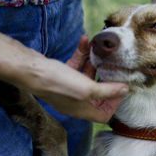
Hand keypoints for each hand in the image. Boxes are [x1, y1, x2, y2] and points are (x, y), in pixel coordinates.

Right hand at [0, 24, 127, 122]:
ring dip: (94, 63)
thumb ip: (108, 91)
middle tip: (114, 66)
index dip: (115, 103)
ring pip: (87, 77)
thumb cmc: (58, 83)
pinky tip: (84, 41)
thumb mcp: (88, 88)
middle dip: (106, 79)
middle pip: (98, 95)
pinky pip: (75, 65)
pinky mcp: (60, 74)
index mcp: (82, 110)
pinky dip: (81, 55)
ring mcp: (67, 88)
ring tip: (100, 51)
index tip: (120, 87)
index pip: (104, 114)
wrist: (30, 69)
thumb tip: (125, 90)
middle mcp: (76, 102)